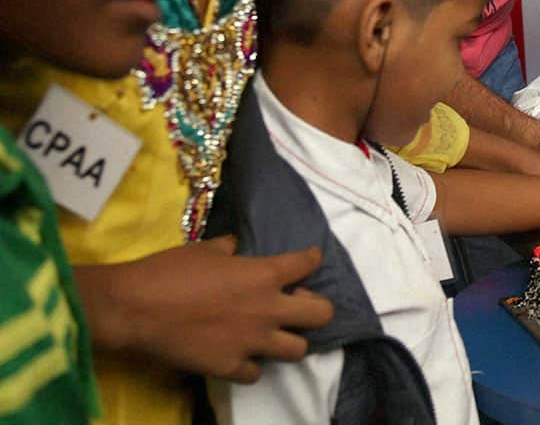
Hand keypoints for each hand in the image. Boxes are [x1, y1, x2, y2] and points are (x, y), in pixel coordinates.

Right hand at [80, 237, 333, 382]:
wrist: (136, 308)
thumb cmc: (170, 271)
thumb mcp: (205, 249)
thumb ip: (229, 249)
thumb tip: (234, 248)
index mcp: (264, 274)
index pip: (307, 264)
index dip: (311, 260)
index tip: (309, 260)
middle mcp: (267, 309)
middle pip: (321, 315)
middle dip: (316, 308)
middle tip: (297, 304)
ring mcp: (251, 342)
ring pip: (297, 349)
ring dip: (288, 340)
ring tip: (273, 334)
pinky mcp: (229, 367)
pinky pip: (256, 373)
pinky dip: (251, 365)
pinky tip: (240, 356)